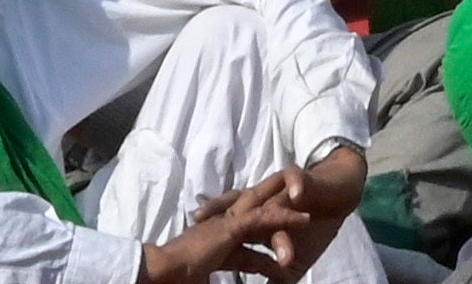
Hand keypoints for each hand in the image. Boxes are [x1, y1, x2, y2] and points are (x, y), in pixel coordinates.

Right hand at [134, 171, 332, 283]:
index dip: (263, 243)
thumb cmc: (176, 278)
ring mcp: (226, 224)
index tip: (278, 250)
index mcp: (215, 241)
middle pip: (254, 208)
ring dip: (286, 205)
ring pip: (263, 208)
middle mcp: (222, 227)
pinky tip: (303, 218)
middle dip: (274, 201)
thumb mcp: (204, 279)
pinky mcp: (232, 227)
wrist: (162, 273)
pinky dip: (284, 218)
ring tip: (309, 203)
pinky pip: (264, 219)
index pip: (245, 238)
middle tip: (296, 196)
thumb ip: (212, 281)